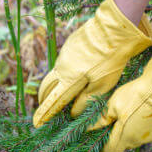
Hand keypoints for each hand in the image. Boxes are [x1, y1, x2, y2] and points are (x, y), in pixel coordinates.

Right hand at [33, 0, 151, 127]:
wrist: (115, 28)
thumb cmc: (111, 60)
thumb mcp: (102, 85)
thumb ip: (85, 100)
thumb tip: (73, 112)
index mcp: (68, 80)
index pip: (52, 101)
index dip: (44, 113)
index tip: (37, 123)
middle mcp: (61, 67)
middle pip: (46, 86)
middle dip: (44, 98)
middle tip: (44, 107)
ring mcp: (64, 54)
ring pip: (56, 72)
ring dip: (55, 83)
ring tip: (60, 91)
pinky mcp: (71, 44)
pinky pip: (63, 61)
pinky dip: (65, 70)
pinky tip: (75, 71)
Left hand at [90, 43, 151, 151]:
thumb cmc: (139, 94)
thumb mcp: (114, 103)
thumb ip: (102, 118)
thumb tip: (88, 128)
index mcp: (125, 137)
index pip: (110, 151)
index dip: (103, 143)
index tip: (102, 131)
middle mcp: (140, 142)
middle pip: (124, 143)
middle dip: (119, 133)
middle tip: (118, 115)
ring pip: (139, 136)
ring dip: (134, 127)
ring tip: (136, 108)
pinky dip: (149, 123)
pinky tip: (150, 108)